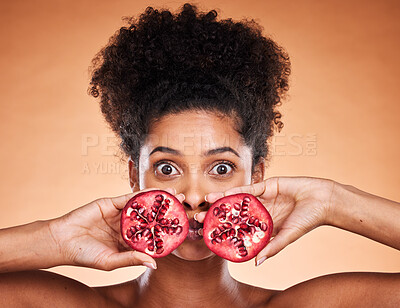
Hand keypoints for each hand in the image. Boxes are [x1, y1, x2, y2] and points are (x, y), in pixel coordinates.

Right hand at [48, 187, 183, 270]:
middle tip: (184, 206)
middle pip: (150, 218)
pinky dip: (142, 195)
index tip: (182, 228)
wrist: (62, 241)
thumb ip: (132, 259)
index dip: (165, 231)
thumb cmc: (85, 255)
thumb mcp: (111, 261)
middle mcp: (127, 226)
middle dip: (166, 212)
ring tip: (174, 195)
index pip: (151, 235)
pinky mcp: (111, 203)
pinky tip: (156, 192)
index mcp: (128, 241)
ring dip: (158, 200)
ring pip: (142, 206)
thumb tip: (155, 264)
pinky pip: (129, 198)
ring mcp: (120, 214)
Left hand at [203, 177, 334, 265]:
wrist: (323, 200)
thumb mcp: (288, 236)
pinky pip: (249, 188)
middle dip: (218, 215)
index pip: (240, 229)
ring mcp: (262, 198)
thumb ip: (273, 248)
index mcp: (263, 225)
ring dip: (223, 200)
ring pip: (238, 200)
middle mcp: (259, 211)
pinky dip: (237, 191)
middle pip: (234, 214)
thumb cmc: (308, 220)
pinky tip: (224, 192)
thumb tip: (256, 264)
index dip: (225, 232)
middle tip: (199, 217)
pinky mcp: (266, 185)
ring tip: (206, 201)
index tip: (208, 235)